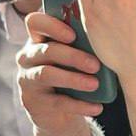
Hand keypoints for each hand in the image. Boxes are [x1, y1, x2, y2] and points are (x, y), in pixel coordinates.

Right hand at [17, 12, 103, 135]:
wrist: (57, 112)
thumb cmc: (71, 74)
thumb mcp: (74, 57)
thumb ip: (83, 45)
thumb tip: (107, 38)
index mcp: (38, 39)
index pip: (35, 23)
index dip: (52, 26)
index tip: (73, 35)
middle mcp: (28, 57)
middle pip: (47, 50)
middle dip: (73, 57)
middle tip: (95, 65)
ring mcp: (27, 80)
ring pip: (46, 74)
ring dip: (73, 79)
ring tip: (94, 85)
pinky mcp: (32, 102)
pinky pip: (56, 102)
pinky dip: (79, 105)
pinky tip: (97, 107)